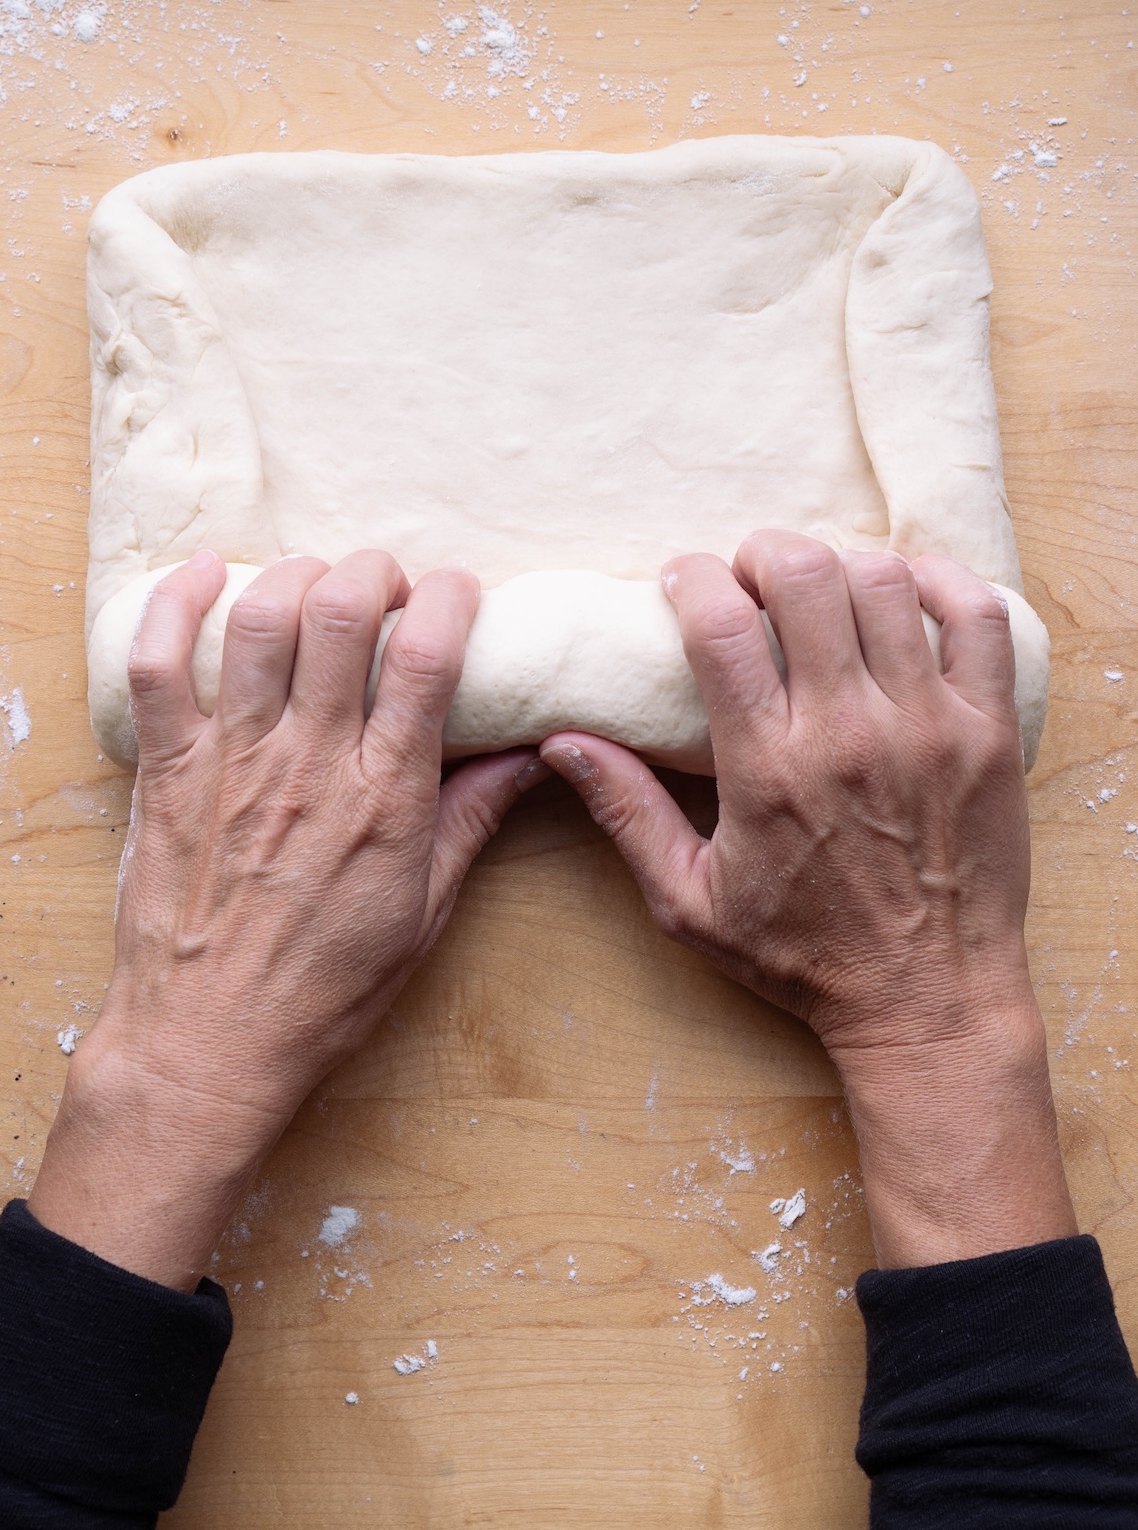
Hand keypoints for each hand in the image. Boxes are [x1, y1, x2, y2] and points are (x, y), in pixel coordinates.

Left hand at [30, 550, 543, 1288]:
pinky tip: (205, 575)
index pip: (425, 660)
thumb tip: (528, 756)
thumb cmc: (323, 991)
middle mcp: (309, 764)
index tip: (456, 592)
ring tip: (315, 583)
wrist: (208, 1044)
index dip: (448, 600)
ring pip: (259, 620)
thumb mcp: (424, 914)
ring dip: (294, 574)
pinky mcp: (168, 771)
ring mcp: (232, 762)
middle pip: (340, 612)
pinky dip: (176, 602)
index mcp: (383, 798)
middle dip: (372, 570)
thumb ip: (471, 820)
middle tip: (384, 583)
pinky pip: (158, 663)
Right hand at [541, 530, 1074, 1268]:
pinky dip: (939, 581)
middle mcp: (848, 734)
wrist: (929, 1001)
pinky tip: (904, 590)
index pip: (721, 625)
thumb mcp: (688, 902)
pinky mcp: (989, 733)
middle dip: (764, 551)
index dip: (692, 578)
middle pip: (806, 577)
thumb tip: (563, 741)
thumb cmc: (804, 957)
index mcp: (767, 769)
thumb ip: (626, 812)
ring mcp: (928, 726)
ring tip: (820, 588)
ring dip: (840, 564)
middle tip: (751, 572)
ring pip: (885, 583)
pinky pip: (978, 618)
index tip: (682, 580)